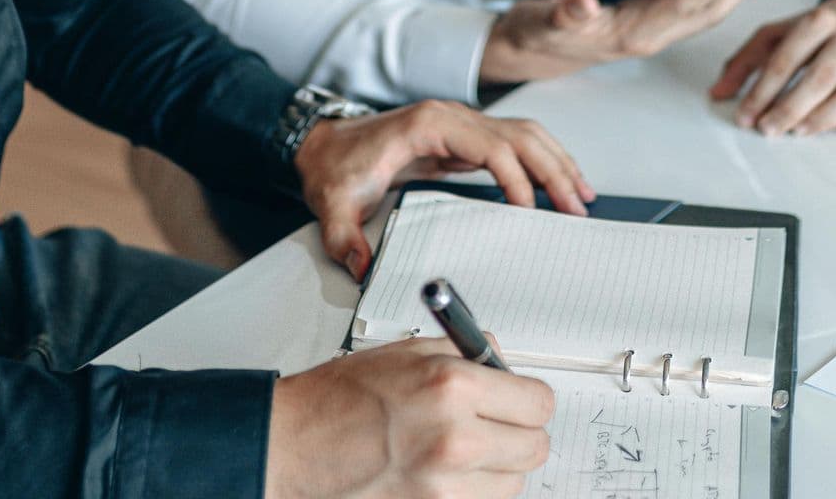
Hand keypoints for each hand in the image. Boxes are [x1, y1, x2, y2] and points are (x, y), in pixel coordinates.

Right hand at [266, 337, 553, 498]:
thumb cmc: (342, 397)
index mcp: (452, 387)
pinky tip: (445, 469)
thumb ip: (465, 354)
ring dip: (498, 464)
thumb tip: (501, 363)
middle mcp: (455, 440)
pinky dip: (473, 489)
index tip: (521, 397)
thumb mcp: (408, 351)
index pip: (537, 403)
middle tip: (496, 420)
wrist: (297, 446)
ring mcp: (445, 489)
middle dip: (520, 430)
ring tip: (461, 445)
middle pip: (535, 447)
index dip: (529, 397)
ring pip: (513, 482)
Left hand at [294, 100, 595, 279]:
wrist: (325, 142)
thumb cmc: (335, 167)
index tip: (530, 212)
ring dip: (555, 162)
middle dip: (552, 170)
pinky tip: (557, 181)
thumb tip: (361, 266)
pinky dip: (540, 159)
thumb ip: (344, 235)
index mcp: (428, 126)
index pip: (490, 145)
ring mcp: (460, 124)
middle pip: (517, 135)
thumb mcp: (333, 203)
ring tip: (581, 196)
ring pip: (523, 133)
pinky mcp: (463, 138)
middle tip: (577, 208)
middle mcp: (451, 117)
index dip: (515, 178)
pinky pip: (512, 142)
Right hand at [479, 0, 760, 87]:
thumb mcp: (542, 20)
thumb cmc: (538, 31)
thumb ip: (564, 14)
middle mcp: (647, 38)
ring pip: (701, 16)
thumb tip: (585, 3)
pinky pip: (690, 15)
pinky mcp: (646, 30)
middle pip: (703, 13)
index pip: (682, 7)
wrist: (530, 53)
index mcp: (629, 34)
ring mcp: (649, 36)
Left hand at [709, 0, 835, 135]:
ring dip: (823, 119)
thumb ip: (748, 59)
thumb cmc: (828, 26)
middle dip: (789, 108)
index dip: (762, 90)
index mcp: (822, 17)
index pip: (787, 57)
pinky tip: (834, 129)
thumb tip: (719, 92)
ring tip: (798, 131)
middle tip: (769, 128)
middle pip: (821, 77)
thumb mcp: (784, 31)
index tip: (746, 114)